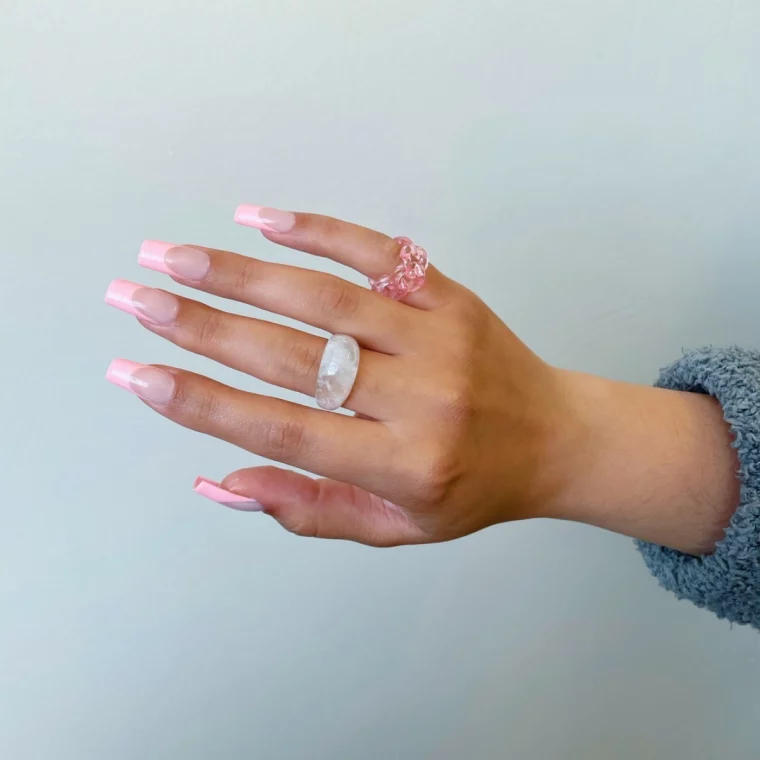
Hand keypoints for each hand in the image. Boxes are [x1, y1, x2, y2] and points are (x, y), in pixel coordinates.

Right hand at [106, 207, 571, 544]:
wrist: (556, 439)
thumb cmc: (469, 490)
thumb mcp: (393, 526)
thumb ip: (306, 510)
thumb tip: (217, 480)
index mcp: (402, 465)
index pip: (284, 431)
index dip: (204, 404)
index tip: (139, 376)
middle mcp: (422, 399)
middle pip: (293, 357)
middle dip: (200, 328)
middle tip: (134, 301)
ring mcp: (440, 339)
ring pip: (324, 299)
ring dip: (240, 275)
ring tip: (173, 258)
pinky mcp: (453, 297)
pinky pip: (380, 255)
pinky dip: (318, 232)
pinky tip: (260, 220)